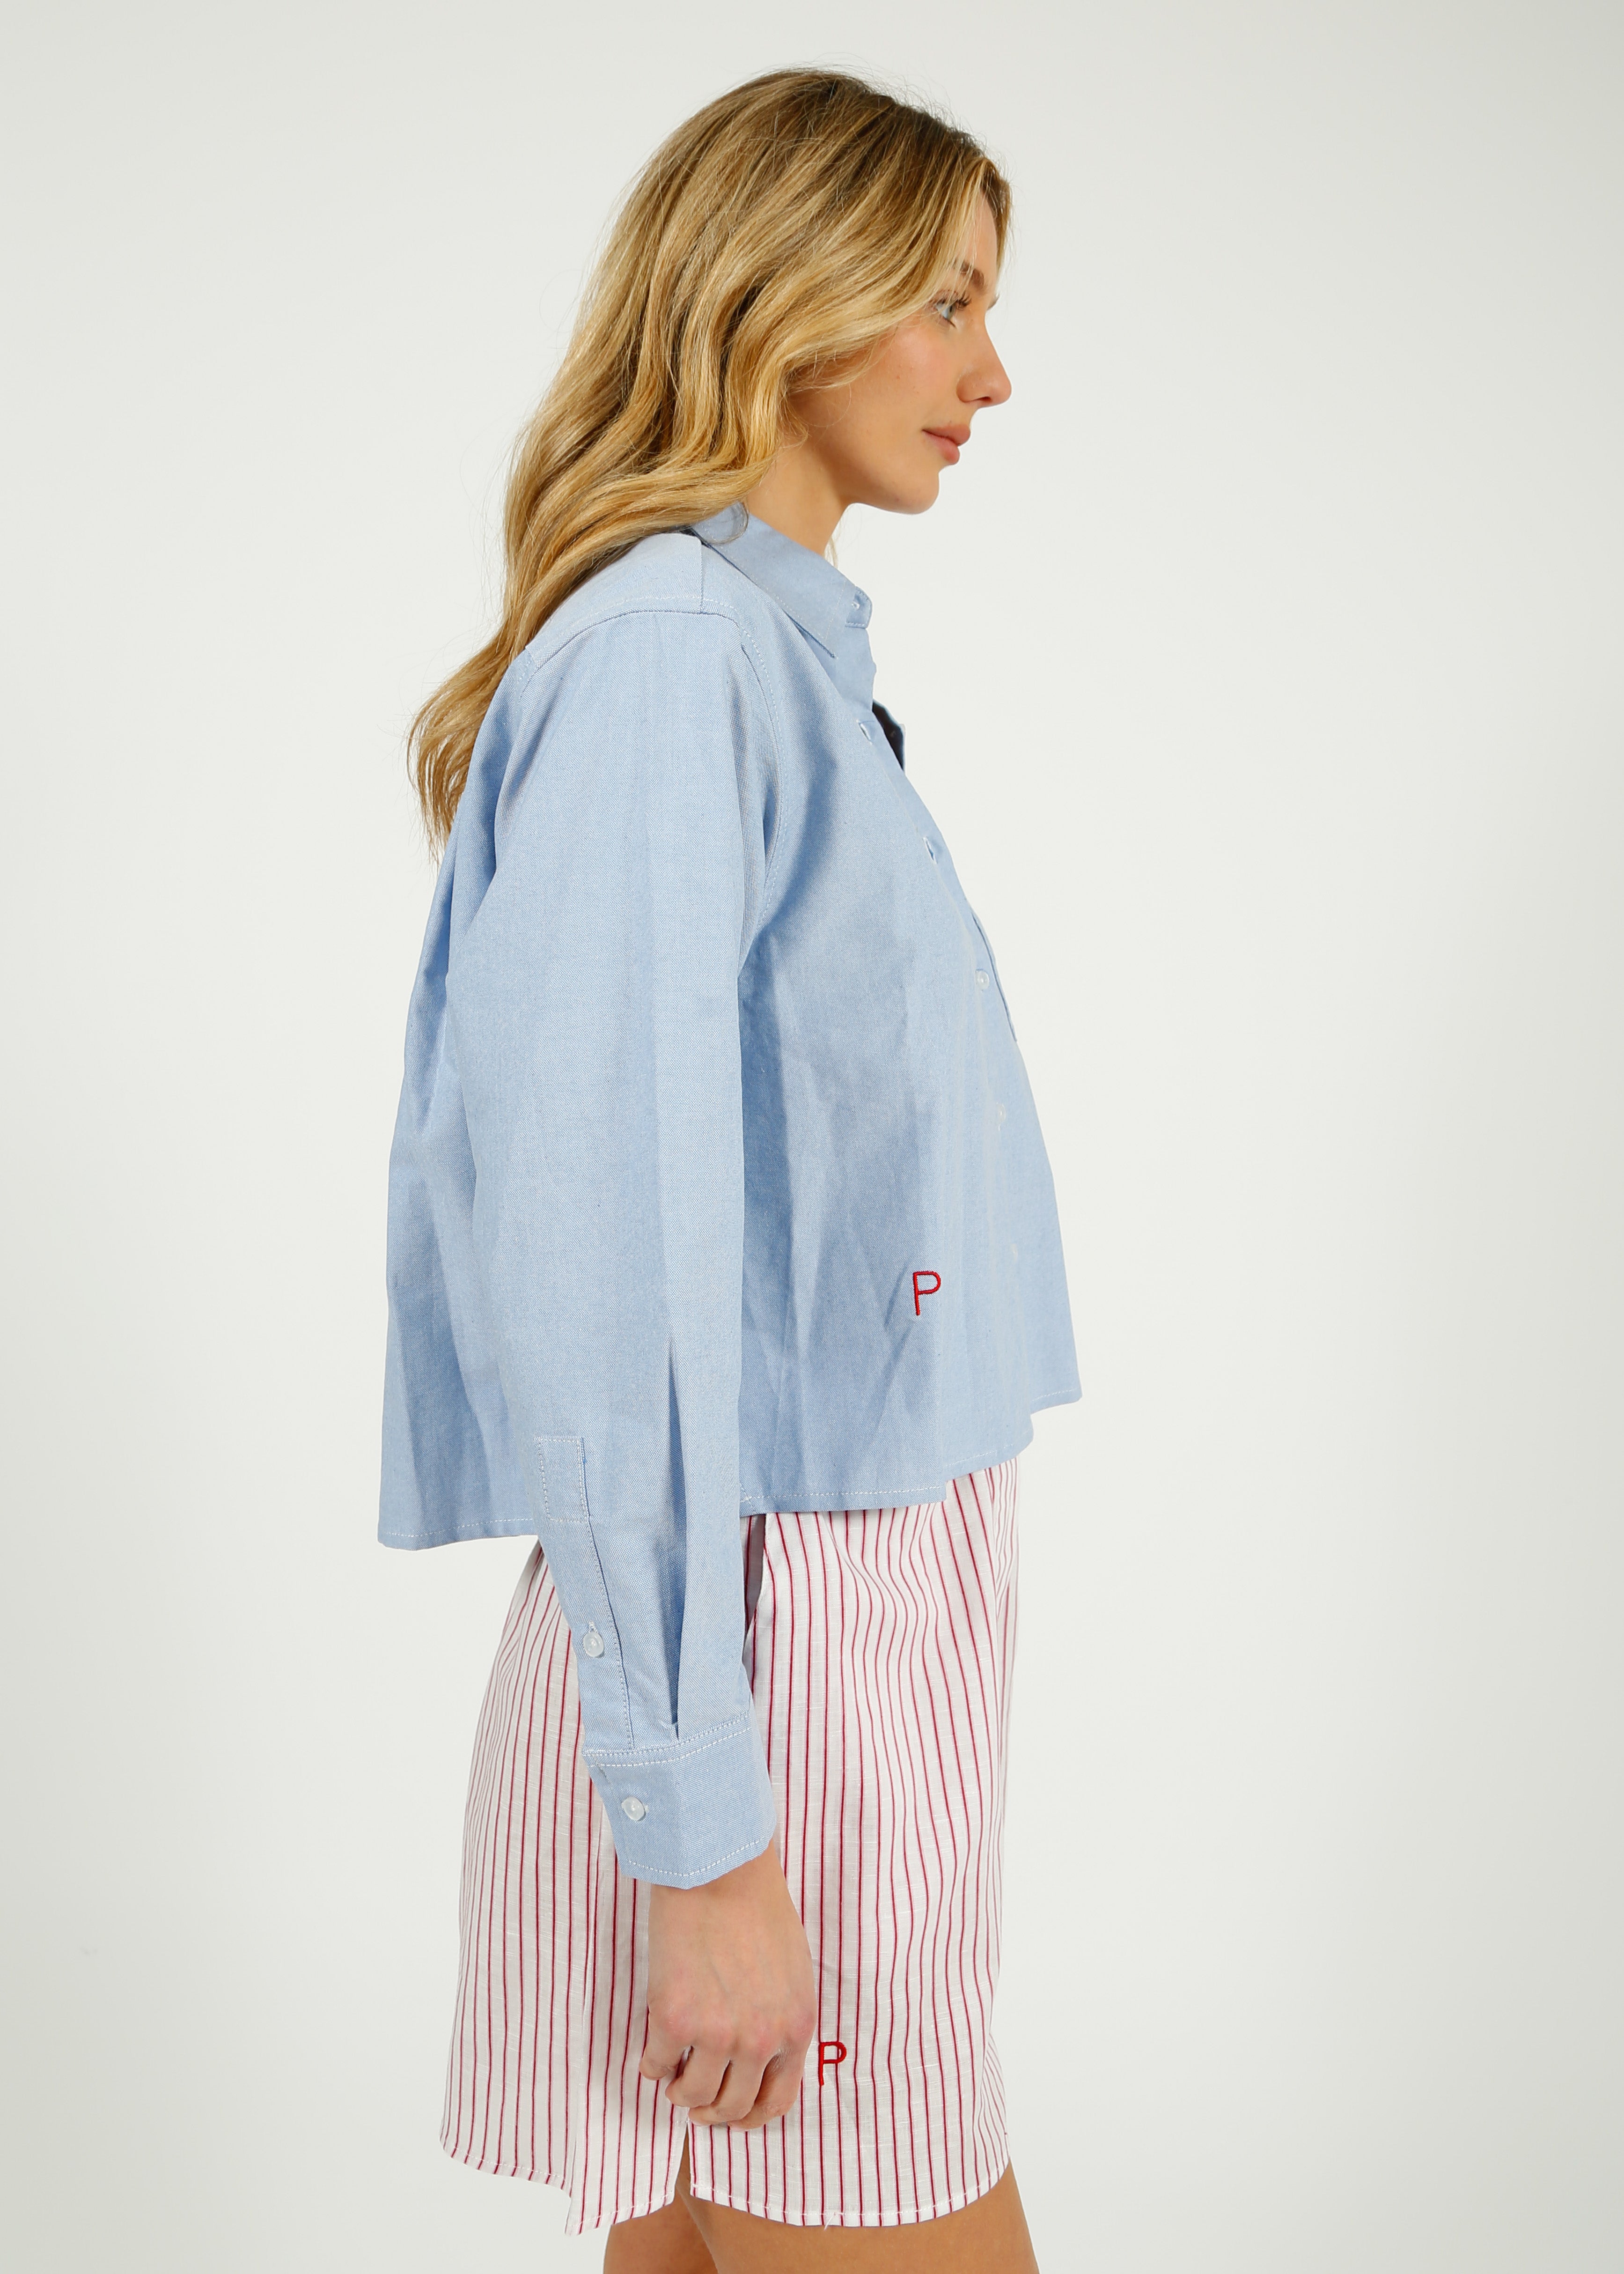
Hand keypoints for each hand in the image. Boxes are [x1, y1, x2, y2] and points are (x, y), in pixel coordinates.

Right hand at [639, 1840, 815, 2127]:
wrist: (720, 1869)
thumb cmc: (757, 1908)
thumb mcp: (793, 1972)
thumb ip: (781, 2019)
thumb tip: (760, 2059)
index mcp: (795, 2028)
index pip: (777, 2101)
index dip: (750, 2116)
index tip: (731, 2113)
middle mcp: (760, 2040)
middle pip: (732, 2107)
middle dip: (710, 2111)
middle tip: (694, 2100)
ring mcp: (716, 2034)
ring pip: (692, 2096)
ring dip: (679, 2092)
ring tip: (673, 2077)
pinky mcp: (673, 2019)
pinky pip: (657, 2066)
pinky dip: (651, 2065)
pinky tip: (652, 2052)